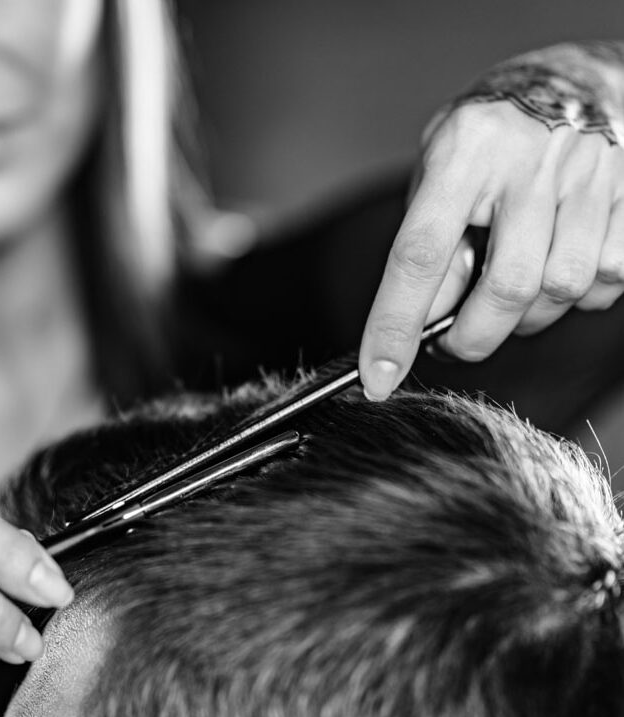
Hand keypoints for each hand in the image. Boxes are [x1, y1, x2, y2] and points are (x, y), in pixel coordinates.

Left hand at [360, 46, 623, 398]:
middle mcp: (530, 163)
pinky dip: (579, 296)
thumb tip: (426, 320)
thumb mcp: (438, 175)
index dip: (395, 326)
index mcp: (464, 154)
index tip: (378, 378)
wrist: (576, 77)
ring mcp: (591, 176)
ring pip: (561, 291)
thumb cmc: (490, 136)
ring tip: (510, 292)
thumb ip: (432, 244)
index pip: (420, 255)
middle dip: (473, 337)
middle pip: (505, 288)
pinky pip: (609, 280)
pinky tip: (559, 267)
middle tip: (455, 340)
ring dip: (527, 317)